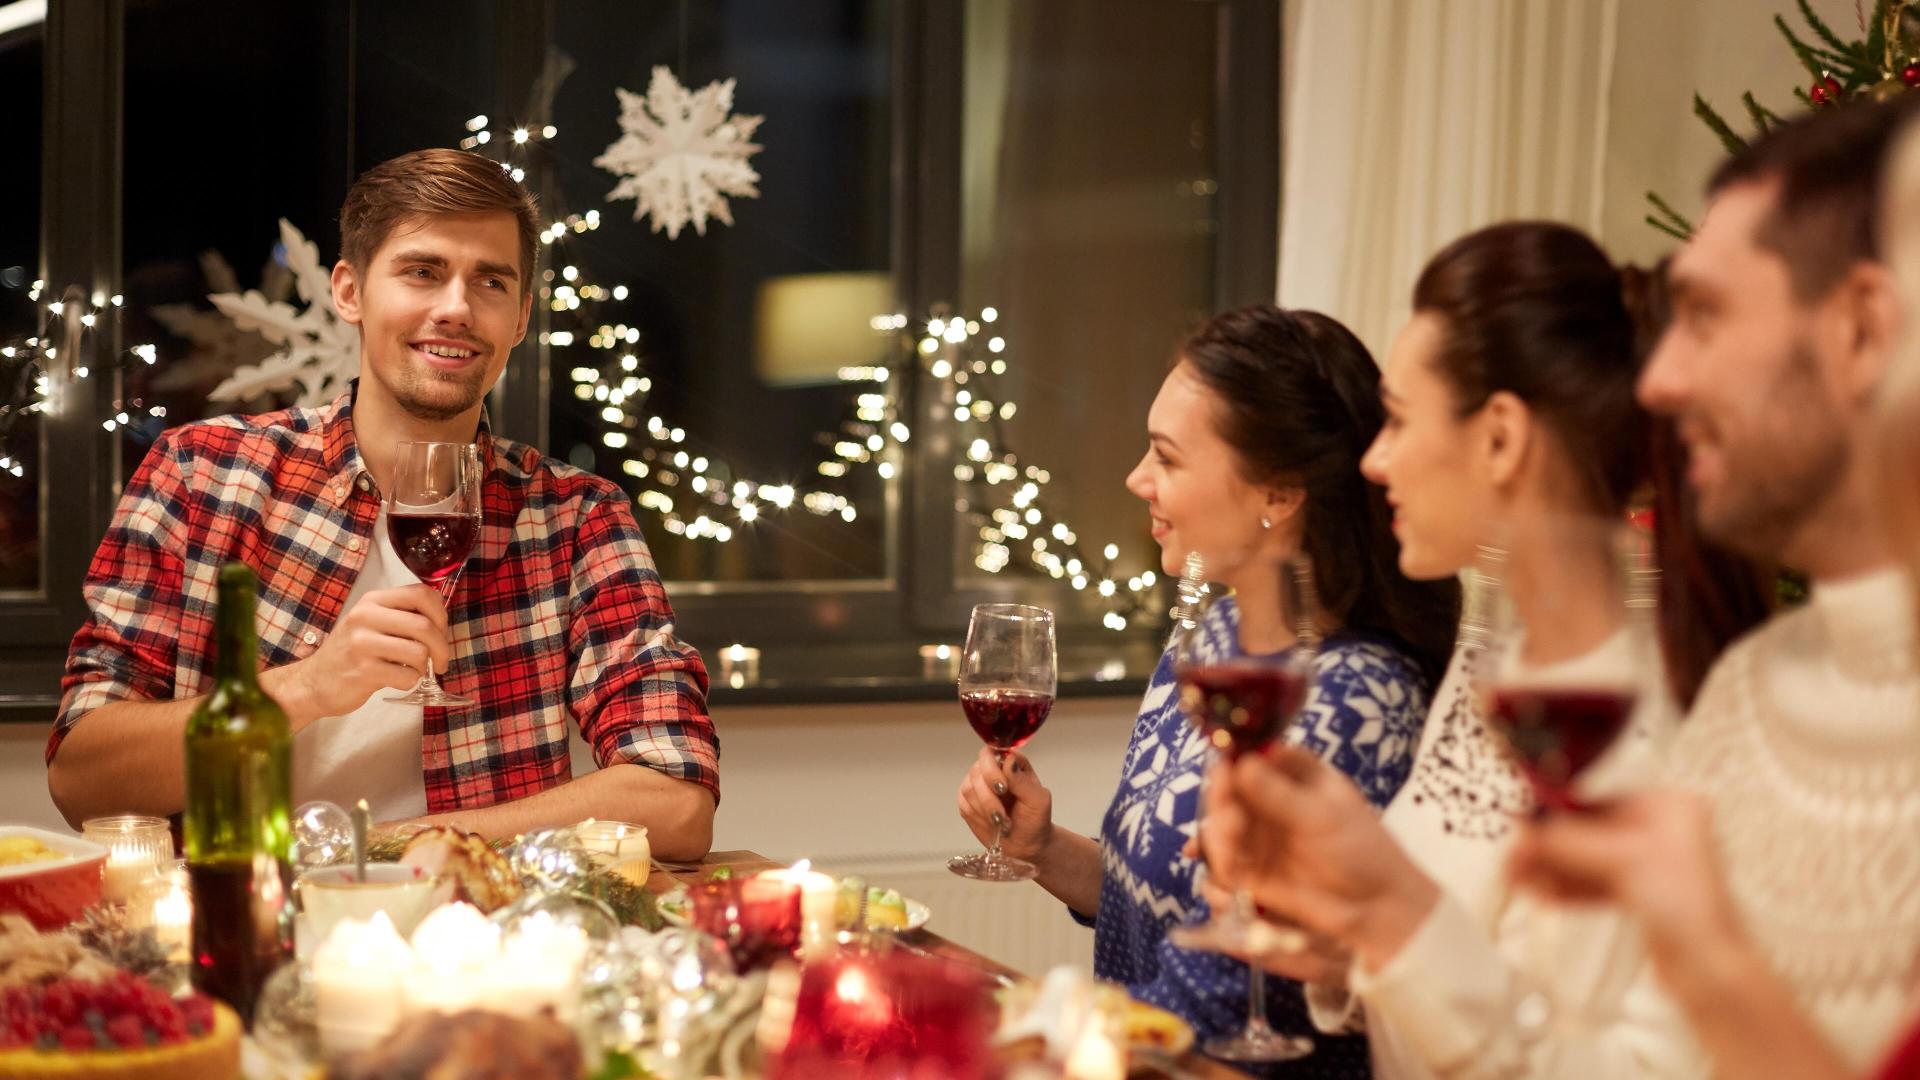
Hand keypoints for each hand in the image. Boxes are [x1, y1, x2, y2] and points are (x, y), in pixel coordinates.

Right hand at [271, 585, 450, 721]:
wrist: (313, 681)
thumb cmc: (351, 652)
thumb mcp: (371, 622)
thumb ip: (402, 615)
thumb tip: (442, 619)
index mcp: (373, 601)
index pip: (421, 593)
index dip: (441, 614)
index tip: (441, 631)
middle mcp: (365, 617)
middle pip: (425, 625)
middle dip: (442, 648)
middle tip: (441, 661)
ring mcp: (362, 644)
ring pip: (419, 652)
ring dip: (426, 667)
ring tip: (416, 671)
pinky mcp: (362, 672)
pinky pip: (407, 676)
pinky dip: (411, 681)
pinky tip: (399, 680)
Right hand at [956, 747, 1053, 864]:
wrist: (1026, 844)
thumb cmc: (1036, 820)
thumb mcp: (1038, 800)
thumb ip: (1022, 780)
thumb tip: (1008, 760)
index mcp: (1012, 763)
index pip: (994, 752)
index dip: (993, 768)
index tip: (1003, 788)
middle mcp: (992, 770)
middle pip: (977, 770)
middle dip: (988, 796)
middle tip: (1001, 814)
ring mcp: (977, 785)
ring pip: (968, 788)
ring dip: (985, 809)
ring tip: (1002, 823)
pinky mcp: (967, 802)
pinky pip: (964, 803)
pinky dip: (977, 816)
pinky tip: (992, 824)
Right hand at [1198, 747, 1438, 970]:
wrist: (1376, 907)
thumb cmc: (1362, 850)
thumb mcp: (1323, 817)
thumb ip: (1279, 795)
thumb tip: (1242, 764)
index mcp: (1294, 774)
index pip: (1256, 754)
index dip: (1235, 757)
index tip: (1226, 767)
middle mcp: (1270, 800)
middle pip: (1230, 789)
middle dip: (1221, 796)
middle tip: (1226, 805)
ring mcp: (1259, 836)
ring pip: (1222, 824)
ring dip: (1219, 829)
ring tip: (1232, 835)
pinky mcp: (1252, 870)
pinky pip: (1226, 862)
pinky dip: (1221, 862)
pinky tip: (1229, 866)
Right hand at [1508, 791, 1742, 983]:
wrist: (1709, 971)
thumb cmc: (1687, 908)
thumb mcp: (1621, 861)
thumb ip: (1568, 842)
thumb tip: (1525, 828)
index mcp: (1669, 806)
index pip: (1597, 800)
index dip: (1556, 813)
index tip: (1523, 822)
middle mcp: (1662, 830)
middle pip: (1588, 832)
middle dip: (1550, 846)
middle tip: (1513, 856)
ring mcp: (1651, 864)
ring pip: (1588, 860)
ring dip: (1553, 869)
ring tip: (1518, 878)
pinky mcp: (1641, 895)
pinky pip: (1595, 883)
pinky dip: (1568, 887)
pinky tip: (1542, 893)